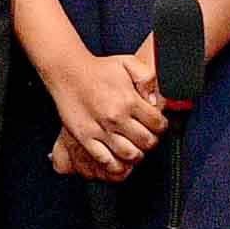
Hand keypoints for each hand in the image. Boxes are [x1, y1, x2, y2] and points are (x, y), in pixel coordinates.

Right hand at [38, 38, 166, 181]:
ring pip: (129, 154)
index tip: (156, 125)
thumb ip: (147, 78)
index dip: (161, 126)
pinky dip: (116, 165)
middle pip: (146, 142)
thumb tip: (156, 102)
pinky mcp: (85, 138)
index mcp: (129, 100)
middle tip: (147, 137)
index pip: (157, 124)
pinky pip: (105, 160)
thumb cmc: (98, 69)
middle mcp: (116, 116)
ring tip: (135, 148)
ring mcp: (99, 129)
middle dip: (151, 141)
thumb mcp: (128, 63)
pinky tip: (119, 160)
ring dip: (137, 155)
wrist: (68, 72)